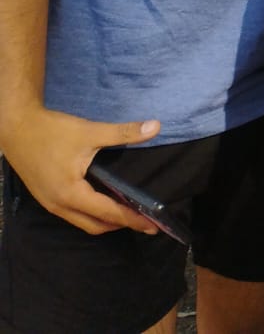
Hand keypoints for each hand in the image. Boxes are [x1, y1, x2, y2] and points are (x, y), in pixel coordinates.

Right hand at [0, 106, 159, 234]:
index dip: (132, 219)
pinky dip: (92, 214)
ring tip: (129, 214)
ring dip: (106, 221)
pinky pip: (73, 214)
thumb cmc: (52, 131)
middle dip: (121, 225)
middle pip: (95, 225)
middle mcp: (59, 205)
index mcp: (70, 194)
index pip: (108, 213)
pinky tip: (105, 202)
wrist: (15, 128)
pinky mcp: (46, 197)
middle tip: (145, 221)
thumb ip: (124, 132)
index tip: (153, 226)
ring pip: (82, 222)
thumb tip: (156, 127)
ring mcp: (50, 203)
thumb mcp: (90, 131)